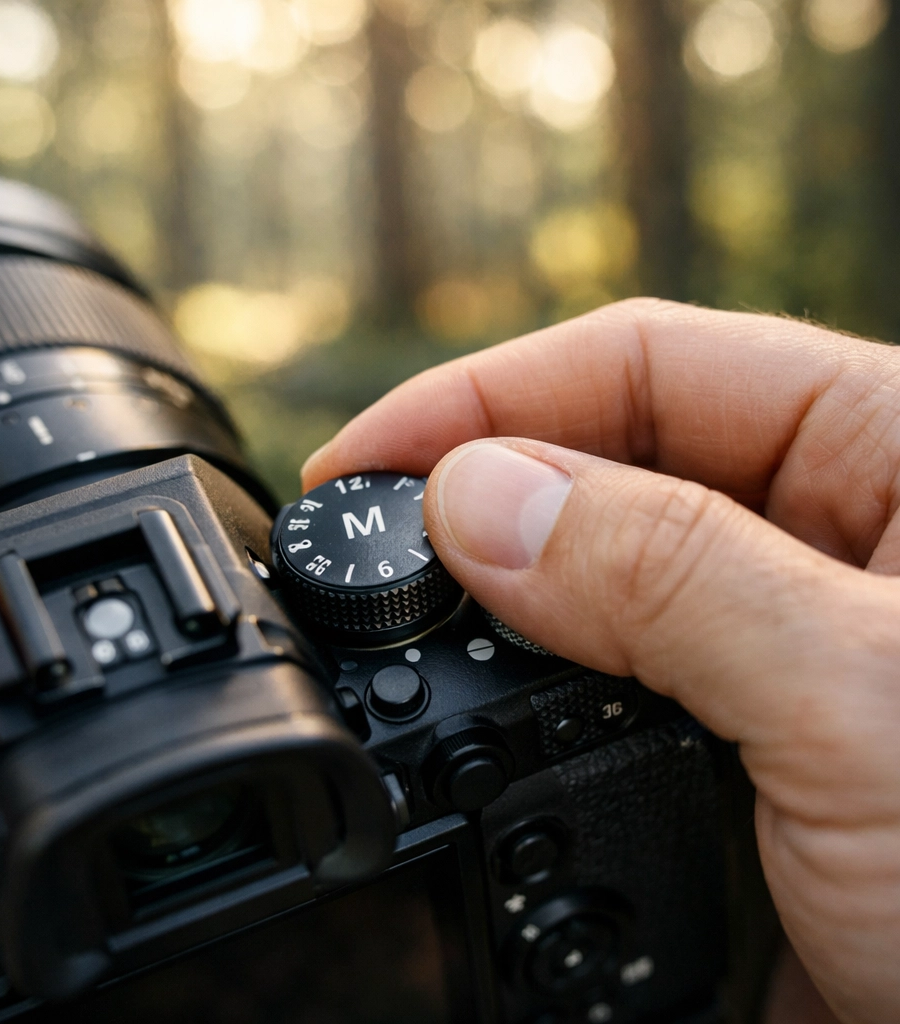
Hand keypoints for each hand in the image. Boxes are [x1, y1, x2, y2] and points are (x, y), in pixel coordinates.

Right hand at [304, 299, 899, 1023]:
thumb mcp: (860, 701)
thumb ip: (665, 576)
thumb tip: (471, 499)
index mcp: (890, 450)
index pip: (648, 363)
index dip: (488, 394)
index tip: (366, 457)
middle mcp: (826, 529)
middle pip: (606, 454)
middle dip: (476, 486)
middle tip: (366, 545)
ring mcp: (771, 634)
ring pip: (591, 565)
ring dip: (490, 581)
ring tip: (404, 615)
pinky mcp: (733, 729)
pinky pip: (599, 667)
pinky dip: (522, 675)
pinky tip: (474, 692)